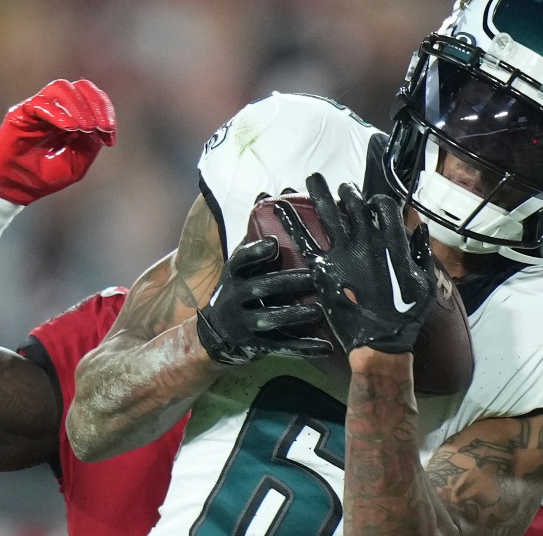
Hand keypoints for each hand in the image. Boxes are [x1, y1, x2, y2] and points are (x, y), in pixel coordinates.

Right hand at [0, 79, 116, 204]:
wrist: (15, 188)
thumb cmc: (44, 176)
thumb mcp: (76, 163)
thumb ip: (90, 143)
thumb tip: (100, 125)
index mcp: (73, 116)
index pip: (93, 98)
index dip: (106, 113)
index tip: (110, 139)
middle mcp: (57, 108)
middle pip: (81, 87)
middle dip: (97, 105)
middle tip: (102, 128)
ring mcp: (38, 108)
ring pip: (61, 88)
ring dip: (78, 106)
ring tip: (86, 127)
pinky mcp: (20, 113)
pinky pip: (40, 103)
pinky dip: (58, 113)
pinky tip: (70, 128)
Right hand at [196, 236, 331, 364]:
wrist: (217, 331)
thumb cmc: (239, 287)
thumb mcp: (241, 264)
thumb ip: (255, 235)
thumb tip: (267, 194)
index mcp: (234, 274)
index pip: (241, 260)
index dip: (256, 252)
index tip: (274, 244)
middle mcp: (236, 297)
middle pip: (260, 288)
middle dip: (287, 283)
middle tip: (314, 277)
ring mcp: (245, 323)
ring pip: (270, 318)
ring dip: (294, 314)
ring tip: (318, 311)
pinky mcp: (257, 344)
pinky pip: (282, 346)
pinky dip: (303, 347)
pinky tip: (325, 347)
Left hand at [276, 173, 434, 353]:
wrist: (379, 341)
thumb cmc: (405, 314)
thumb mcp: (424, 281)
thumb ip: (422, 252)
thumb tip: (421, 229)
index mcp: (393, 242)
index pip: (383, 205)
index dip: (377, 201)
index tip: (372, 204)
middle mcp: (366, 240)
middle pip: (354, 202)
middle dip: (348, 192)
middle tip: (341, 189)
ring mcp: (343, 251)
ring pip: (329, 212)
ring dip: (320, 192)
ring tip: (313, 178)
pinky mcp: (323, 266)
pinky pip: (304, 238)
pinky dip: (290, 221)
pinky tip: (278, 206)